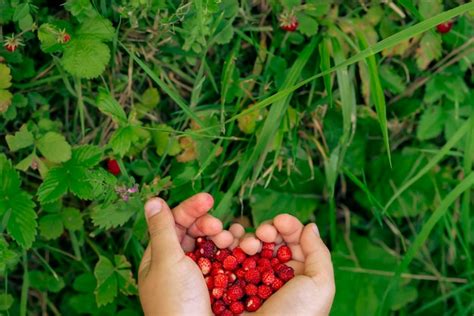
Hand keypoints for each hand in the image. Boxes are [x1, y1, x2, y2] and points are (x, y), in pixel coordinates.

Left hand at [138, 193, 234, 314]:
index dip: (190, 209)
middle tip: (218, 228)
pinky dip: (232, 251)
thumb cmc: (175, 302)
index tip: (208, 199)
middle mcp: (177, 264)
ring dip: (222, 237)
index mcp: (158, 258)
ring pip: (211, 245)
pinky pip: (223, 260)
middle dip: (208, 224)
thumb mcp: (167, 262)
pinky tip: (242, 248)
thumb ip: (162, 229)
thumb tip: (151, 200)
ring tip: (231, 240)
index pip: (173, 223)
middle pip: (193, 232)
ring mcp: (197, 275)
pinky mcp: (215, 284)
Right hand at [237, 214, 334, 315]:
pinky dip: (229, 247)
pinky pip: (229, 259)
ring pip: (249, 248)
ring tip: (248, 245)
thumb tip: (310, 226)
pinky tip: (231, 245)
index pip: (293, 241)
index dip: (287, 226)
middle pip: (270, 241)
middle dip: (267, 230)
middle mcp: (274, 276)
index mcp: (298, 275)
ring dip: (249, 238)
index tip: (280, 221)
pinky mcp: (230, 284)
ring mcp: (251, 280)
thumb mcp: (319, 287)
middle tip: (264, 232)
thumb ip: (319, 253)